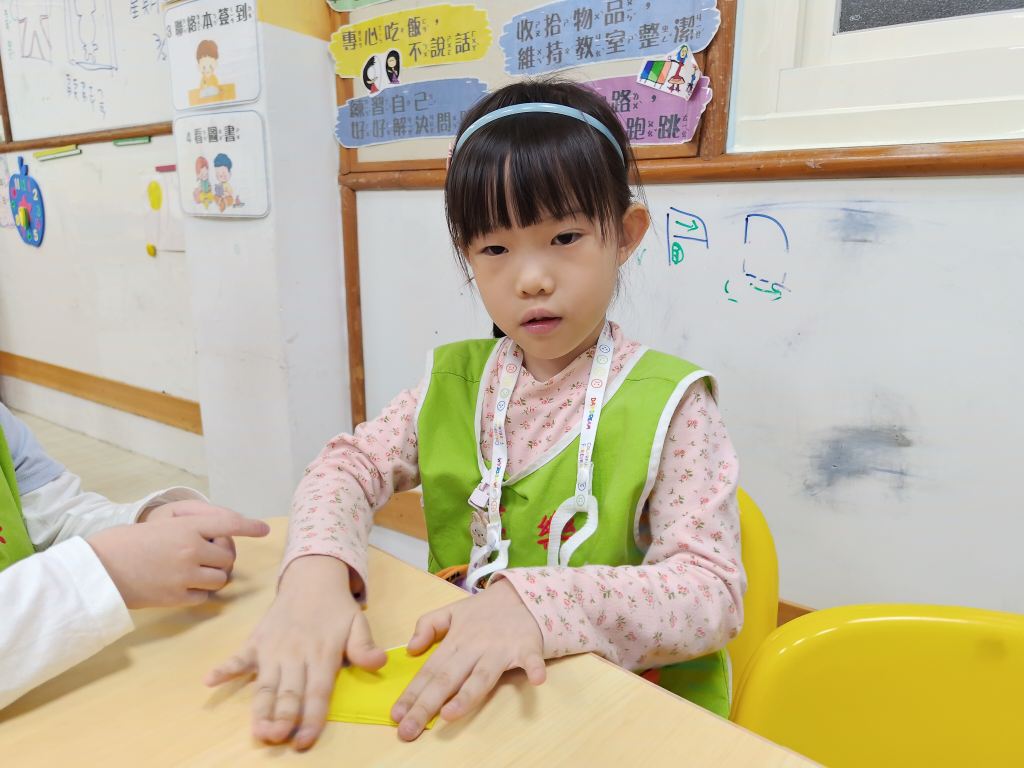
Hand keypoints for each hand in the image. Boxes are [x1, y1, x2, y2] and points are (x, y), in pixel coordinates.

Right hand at [87, 508, 268, 608]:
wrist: (99, 569)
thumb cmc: (126, 541)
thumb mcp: (161, 521)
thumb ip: (192, 523)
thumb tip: (219, 530)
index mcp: (187, 527)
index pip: (229, 524)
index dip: (249, 526)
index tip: (263, 529)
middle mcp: (191, 550)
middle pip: (228, 557)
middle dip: (222, 556)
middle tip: (207, 555)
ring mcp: (185, 576)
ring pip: (221, 578)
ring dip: (214, 575)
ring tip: (196, 571)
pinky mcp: (177, 598)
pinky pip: (205, 597)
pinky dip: (200, 592)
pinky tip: (184, 586)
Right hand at [205, 555, 385, 750]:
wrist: (311, 578)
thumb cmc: (337, 608)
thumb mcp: (358, 623)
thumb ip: (365, 646)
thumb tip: (378, 663)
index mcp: (322, 654)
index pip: (317, 692)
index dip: (312, 718)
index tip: (304, 741)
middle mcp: (295, 655)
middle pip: (288, 692)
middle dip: (282, 718)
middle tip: (276, 739)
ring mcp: (273, 649)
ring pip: (265, 684)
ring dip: (260, 708)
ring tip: (256, 729)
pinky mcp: (257, 641)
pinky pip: (239, 657)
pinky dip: (225, 668)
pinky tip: (210, 680)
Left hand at [391, 578, 545, 740]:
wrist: (523, 594)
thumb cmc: (485, 611)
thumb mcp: (452, 611)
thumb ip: (429, 625)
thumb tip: (411, 648)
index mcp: (455, 641)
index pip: (429, 671)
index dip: (412, 693)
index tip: (395, 715)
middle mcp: (474, 647)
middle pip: (447, 679)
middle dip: (426, 705)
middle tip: (408, 730)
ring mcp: (500, 649)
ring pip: (482, 676)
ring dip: (467, 695)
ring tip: (449, 714)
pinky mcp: (527, 647)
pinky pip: (531, 659)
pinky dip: (535, 668)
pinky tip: (536, 680)